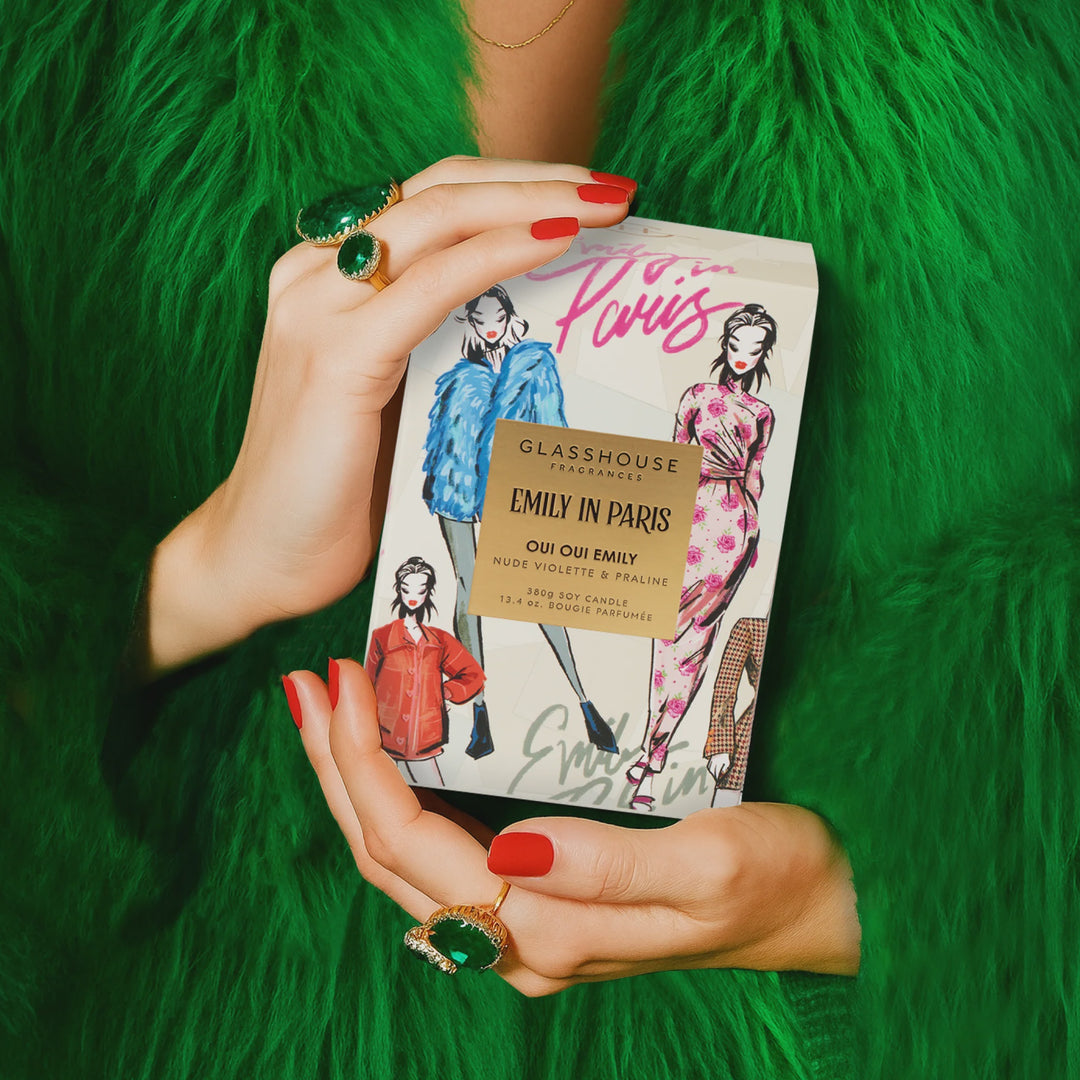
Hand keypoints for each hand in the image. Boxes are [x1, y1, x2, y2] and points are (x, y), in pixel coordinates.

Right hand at [144, 158, 633, 674]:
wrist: (263, 553)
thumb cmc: (337, 484)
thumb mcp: (395, 394)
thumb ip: (437, 345)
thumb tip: (528, 321)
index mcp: (327, 276)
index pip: (431, 201)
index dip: (513, 184)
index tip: (588, 193)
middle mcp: (315, 274)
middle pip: (441, 190)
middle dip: (538, 177)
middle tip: (615, 187)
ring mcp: (319, 308)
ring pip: (440, 217)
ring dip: (534, 200)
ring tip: (606, 203)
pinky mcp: (336, 356)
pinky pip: (433, 285)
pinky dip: (499, 254)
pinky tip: (554, 240)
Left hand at [286, 659, 860, 995]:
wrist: (820, 909)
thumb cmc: (774, 879)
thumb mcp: (707, 864)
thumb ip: (604, 869)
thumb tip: (507, 849)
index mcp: (543, 931)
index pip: (410, 846)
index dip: (362, 763)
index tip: (344, 680)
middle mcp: (517, 942)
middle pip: (384, 854)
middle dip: (335, 767)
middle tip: (307, 686)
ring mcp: (525, 928)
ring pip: (401, 859)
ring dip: (355, 784)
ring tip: (331, 712)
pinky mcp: (542, 904)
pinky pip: (438, 856)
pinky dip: (400, 800)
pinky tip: (395, 759)